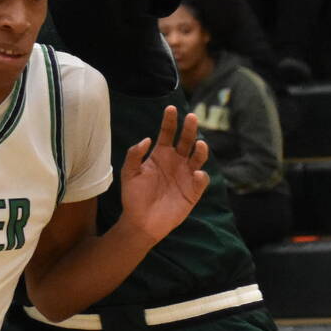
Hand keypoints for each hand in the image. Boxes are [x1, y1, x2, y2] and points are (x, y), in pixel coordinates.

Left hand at [117, 105, 210, 241]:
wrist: (140, 222)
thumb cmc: (134, 197)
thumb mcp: (129, 173)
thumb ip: (134, 154)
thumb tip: (148, 138)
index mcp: (161, 154)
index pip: (167, 133)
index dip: (169, 120)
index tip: (170, 108)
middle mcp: (176, 161)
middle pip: (186, 140)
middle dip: (189, 128)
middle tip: (191, 117)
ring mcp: (186, 175)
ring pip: (197, 158)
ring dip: (201, 149)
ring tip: (200, 144)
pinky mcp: (193, 192)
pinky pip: (201, 181)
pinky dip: (201, 176)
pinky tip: (197, 173)